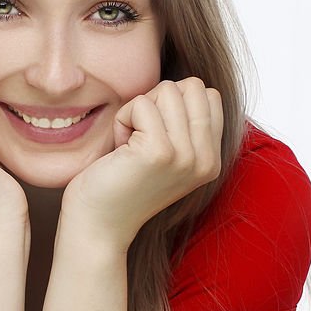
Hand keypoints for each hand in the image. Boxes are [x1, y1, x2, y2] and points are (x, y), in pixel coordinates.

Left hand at [61, 77, 223, 250]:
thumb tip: (187, 84)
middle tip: (139, 137)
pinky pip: (141, 104)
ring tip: (129, 146)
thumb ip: (184, 125)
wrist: (97, 226)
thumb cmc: (121, 183)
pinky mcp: (159, 152)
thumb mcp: (167, 154)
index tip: (153, 135)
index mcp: (212, 160)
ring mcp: (186, 156)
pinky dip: (122, 120)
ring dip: (138, 111)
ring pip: (167, 90)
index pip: (208, 94)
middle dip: (157, 101)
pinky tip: (119, 150)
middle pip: (191, 87)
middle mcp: (206, 160)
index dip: (173, 103)